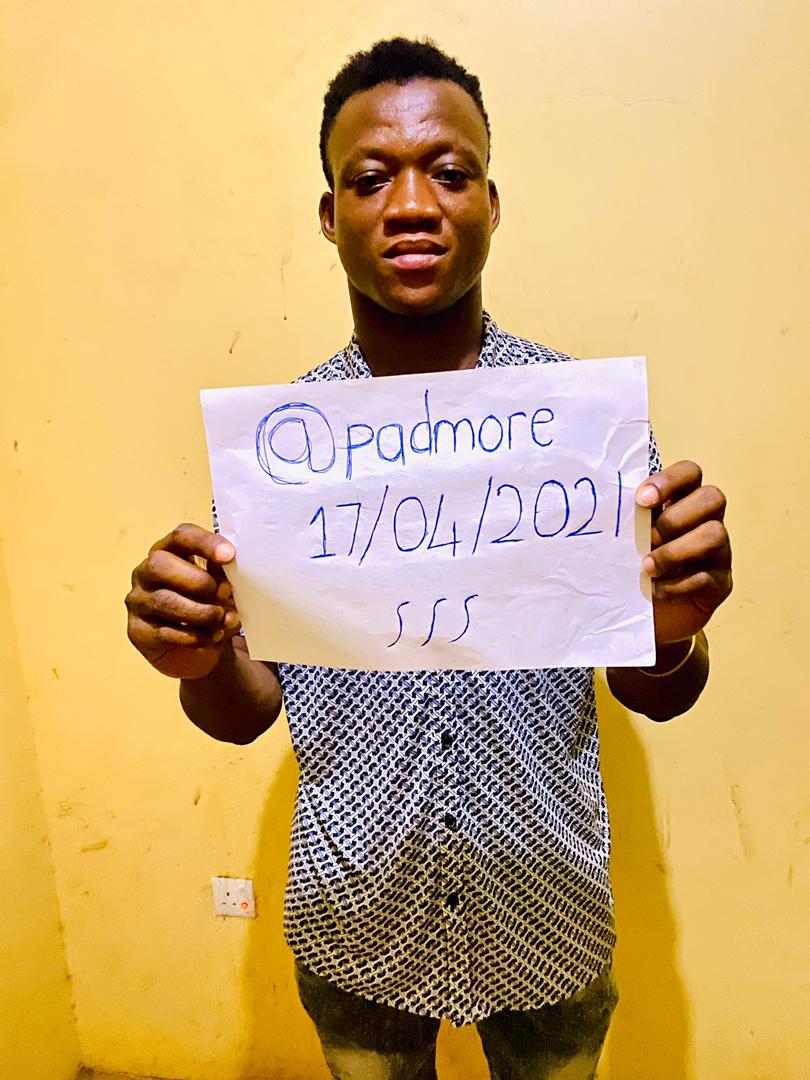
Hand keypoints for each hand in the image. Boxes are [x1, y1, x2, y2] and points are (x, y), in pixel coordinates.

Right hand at [126, 523, 241, 678]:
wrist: (195, 652)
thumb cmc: (208, 608)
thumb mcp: (220, 589)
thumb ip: (221, 575)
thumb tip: (233, 567)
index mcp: (169, 552)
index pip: (180, 536)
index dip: (204, 542)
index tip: (230, 555)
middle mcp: (146, 573)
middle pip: (161, 564)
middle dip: (199, 580)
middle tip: (226, 593)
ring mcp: (138, 601)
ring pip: (165, 601)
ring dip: (202, 612)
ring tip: (226, 620)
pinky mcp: (137, 631)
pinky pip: (164, 632)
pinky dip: (195, 635)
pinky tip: (213, 637)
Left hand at [636, 461, 732, 644]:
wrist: (652, 616)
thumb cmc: (636, 566)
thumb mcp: (630, 539)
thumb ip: (627, 521)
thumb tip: (601, 507)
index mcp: (682, 501)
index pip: (690, 473)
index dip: (670, 480)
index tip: (642, 500)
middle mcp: (706, 520)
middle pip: (713, 497)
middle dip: (675, 518)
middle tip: (646, 538)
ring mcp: (718, 551)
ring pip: (715, 534)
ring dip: (676, 551)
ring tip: (647, 567)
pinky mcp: (719, 583)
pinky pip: (707, 577)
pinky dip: (676, 585)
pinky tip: (654, 591)